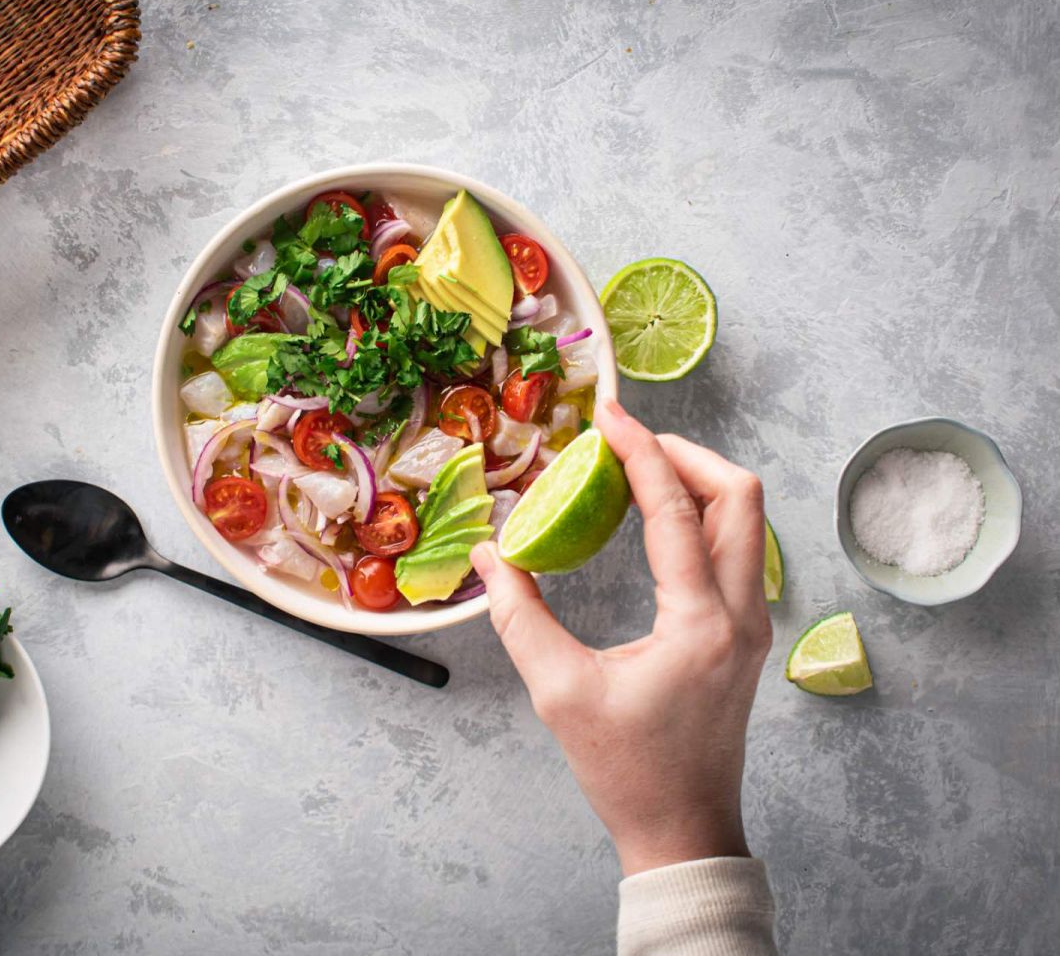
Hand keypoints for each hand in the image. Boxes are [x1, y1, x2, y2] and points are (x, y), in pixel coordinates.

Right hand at [471, 398, 771, 876]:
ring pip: (746, 519)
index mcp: (701, 623)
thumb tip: (492, 555)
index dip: (640, 451)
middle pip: (740, 495)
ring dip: (696, 481)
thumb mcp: (559, 693)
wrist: (684, 829)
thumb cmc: (626, 771)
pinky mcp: (745, 634)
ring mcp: (752, 623)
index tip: (606, 414)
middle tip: (625, 441)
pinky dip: (699, 516)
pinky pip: (735, 548)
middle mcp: (741, 613)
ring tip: (635, 470)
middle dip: (683, 454)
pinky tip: (653, 519)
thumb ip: (520, 617)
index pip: (676, 509)